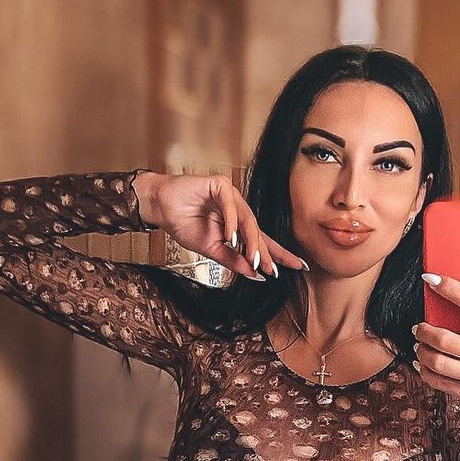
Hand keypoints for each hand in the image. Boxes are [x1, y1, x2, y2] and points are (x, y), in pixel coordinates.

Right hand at [133, 171, 307, 280]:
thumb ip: (233, 260)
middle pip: (258, 231)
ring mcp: (231, 196)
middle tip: (273, 269)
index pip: (263, 241)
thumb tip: (257, 275)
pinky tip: (231, 237)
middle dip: (266, 252)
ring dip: (251, 241)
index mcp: (238, 226)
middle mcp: (239, 210)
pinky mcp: (219, 185)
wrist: (160, 209)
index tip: (299, 266)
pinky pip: (230, 204)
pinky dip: (232, 221)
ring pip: (248, 219)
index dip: (280, 254)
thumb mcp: (211, 250)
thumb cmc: (183, 224)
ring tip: (254, 260)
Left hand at [413, 273, 459, 442]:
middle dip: (424, 330)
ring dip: (422, 351)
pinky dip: (427, 372)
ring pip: (435, 362)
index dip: (447, 287)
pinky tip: (425, 366)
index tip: (432, 279)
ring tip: (420, 345)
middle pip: (442, 338)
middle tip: (419, 326)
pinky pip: (440, 384)